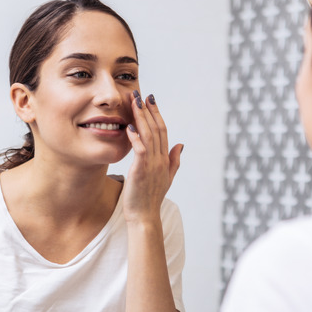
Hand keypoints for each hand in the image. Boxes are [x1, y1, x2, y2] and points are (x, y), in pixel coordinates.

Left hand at [123, 90, 182, 223]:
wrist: (144, 217)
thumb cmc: (150, 198)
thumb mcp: (166, 177)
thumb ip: (174, 160)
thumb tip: (181, 144)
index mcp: (165, 159)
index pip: (163, 131)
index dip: (157, 114)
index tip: (151, 100)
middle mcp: (160, 159)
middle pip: (157, 129)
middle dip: (149, 110)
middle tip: (143, 94)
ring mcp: (152, 165)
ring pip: (149, 135)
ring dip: (141, 117)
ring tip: (135, 102)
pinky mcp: (141, 171)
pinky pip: (141, 150)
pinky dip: (136, 137)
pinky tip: (129, 126)